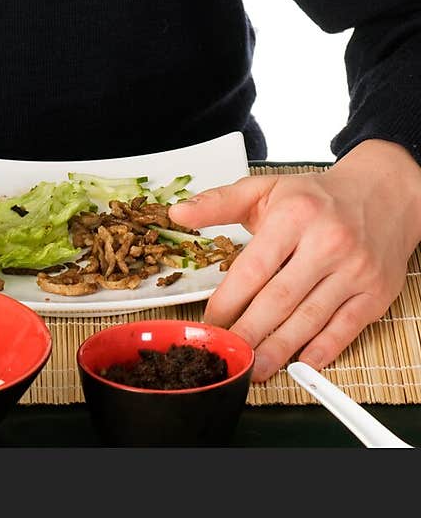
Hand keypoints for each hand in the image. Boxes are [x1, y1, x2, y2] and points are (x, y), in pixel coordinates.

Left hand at [167, 139, 420, 381]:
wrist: (381, 194)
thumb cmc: (317, 197)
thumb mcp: (266, 189)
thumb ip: (219, 202)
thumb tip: (178, 212)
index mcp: (294, 215)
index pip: (253, 268)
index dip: (229, 301)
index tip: (211, 322)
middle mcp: (326, 242)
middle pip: (279, 299)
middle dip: (249, 333)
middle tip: (228, 355)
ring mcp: (354, 270)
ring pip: (310, 319)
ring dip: (279, 350)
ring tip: (254, 369)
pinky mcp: (375, 292)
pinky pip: (345, 329)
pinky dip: (322, 350)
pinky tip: (300, 363)